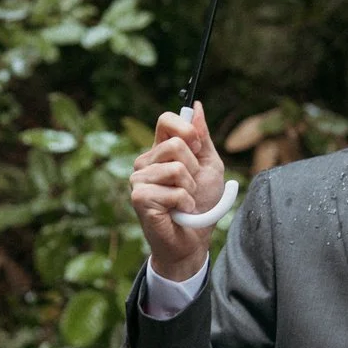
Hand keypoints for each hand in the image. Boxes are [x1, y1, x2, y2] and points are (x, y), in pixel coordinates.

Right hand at [128, 102, 225, 283]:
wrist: (194, 240)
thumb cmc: (201, 204)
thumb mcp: (209, 167)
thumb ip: (203, 139)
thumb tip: (198, 107)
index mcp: (160, 151)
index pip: (166, 120)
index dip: (186, 128)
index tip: (197, 146)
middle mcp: (145, 162)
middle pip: (175, 144)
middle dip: (194, 168)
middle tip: (190, 186)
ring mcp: (139, 180)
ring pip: (176, 168)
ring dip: (190, 188)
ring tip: (184, 201)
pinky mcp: (139, 198)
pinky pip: (173, 190)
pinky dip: (184, 203)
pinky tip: (178, 212)